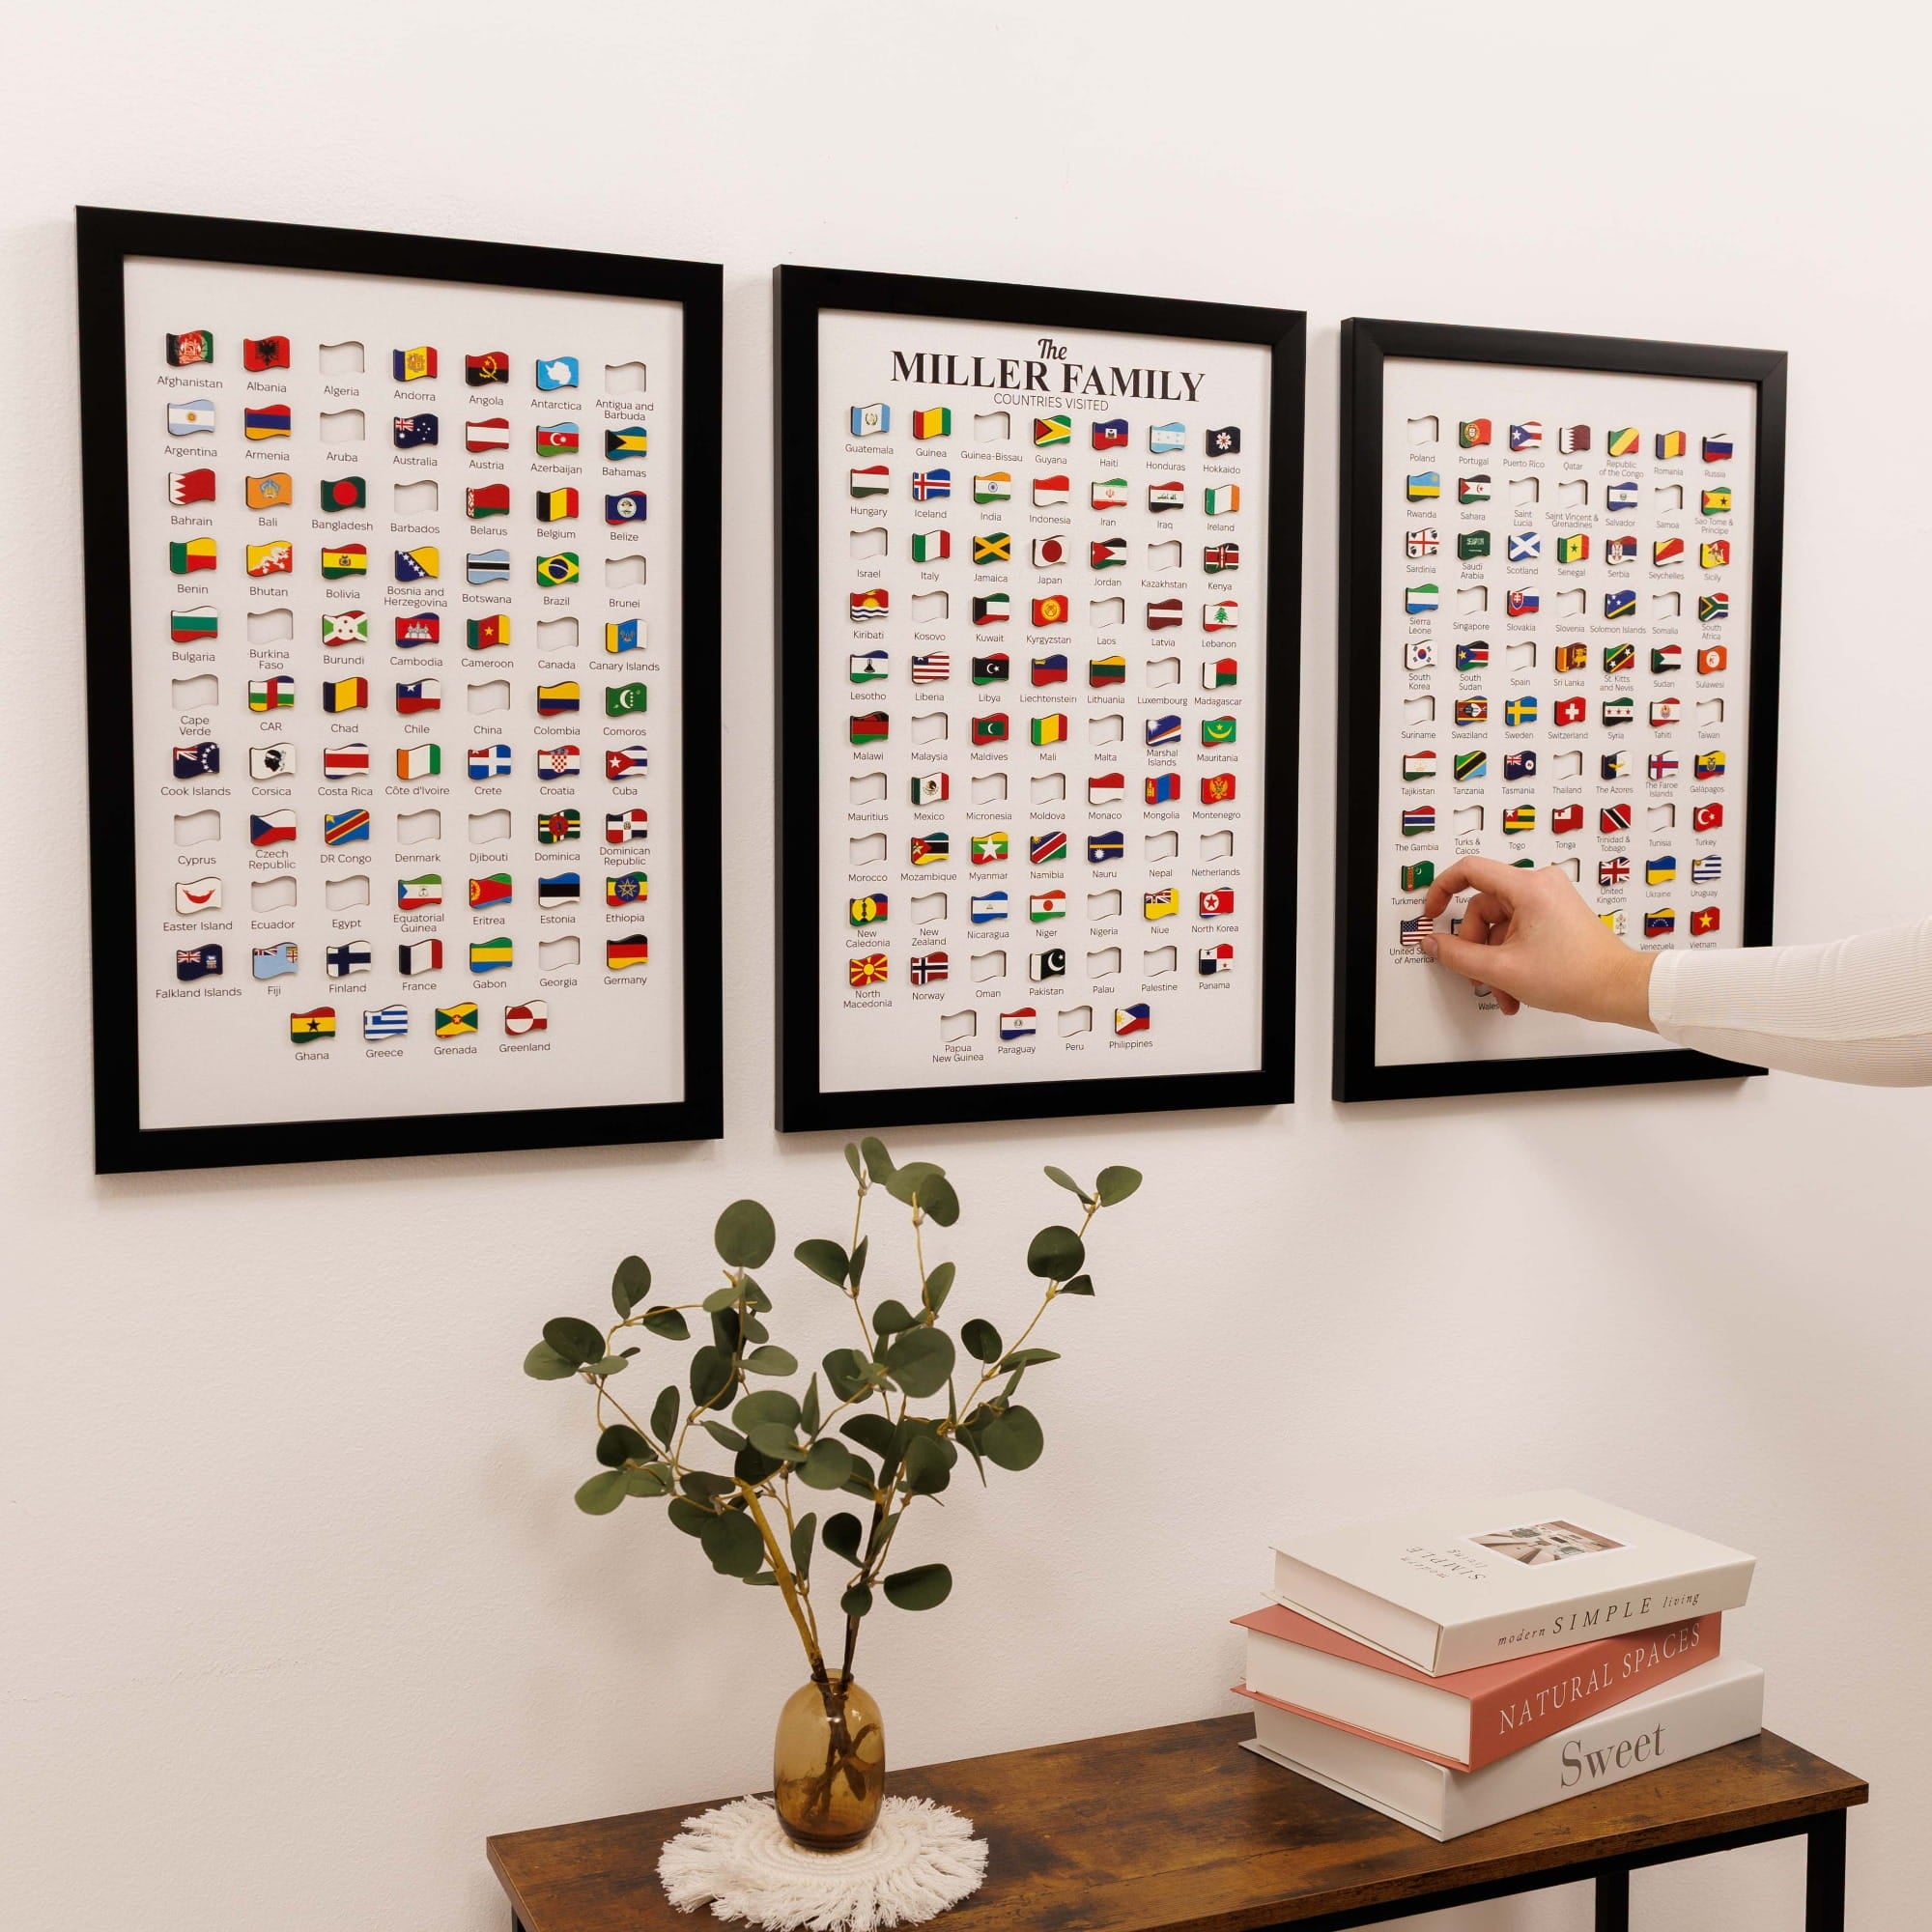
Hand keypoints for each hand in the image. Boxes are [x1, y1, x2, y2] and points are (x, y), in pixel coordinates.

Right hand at [1418, 858, 1656, 1028]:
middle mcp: (1540, 885)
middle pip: (1483, 908)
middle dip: (1477, 947)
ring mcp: (1549, 900)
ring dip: (1494, 960)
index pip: (1470, 870)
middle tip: (1479, 975)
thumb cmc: (1576, 975)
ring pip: (1499, 926)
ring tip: (1503, 991)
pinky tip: (1514, 987)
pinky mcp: (1555, 914)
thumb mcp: (1502, 969)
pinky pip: (1517, 931)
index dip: (1441, 889)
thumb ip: (1458, 955)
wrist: (1617, 988)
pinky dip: (1510, 958)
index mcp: (1528, 887)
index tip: (1432, 912)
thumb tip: (1433, 943)